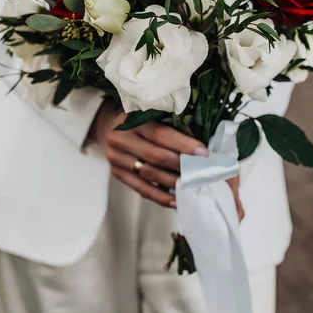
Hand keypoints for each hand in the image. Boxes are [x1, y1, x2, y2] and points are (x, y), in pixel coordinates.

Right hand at [91, 100, 244, 219]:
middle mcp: (120, 138)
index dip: (183, 144)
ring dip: (173, 182)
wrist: (109, 126)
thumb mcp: (149, 112)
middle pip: (155, 156)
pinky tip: (177, 200)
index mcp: (131, 119)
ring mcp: (116, 157)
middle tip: (202, 171)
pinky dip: (161, 197)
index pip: (160, 134)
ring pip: (149, 174)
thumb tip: (201, 140)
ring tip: (194, 186)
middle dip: (181, 165)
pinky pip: (141, 189)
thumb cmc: (139, 118)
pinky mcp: (117, 173)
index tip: (204, 153)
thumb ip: (169, 122)